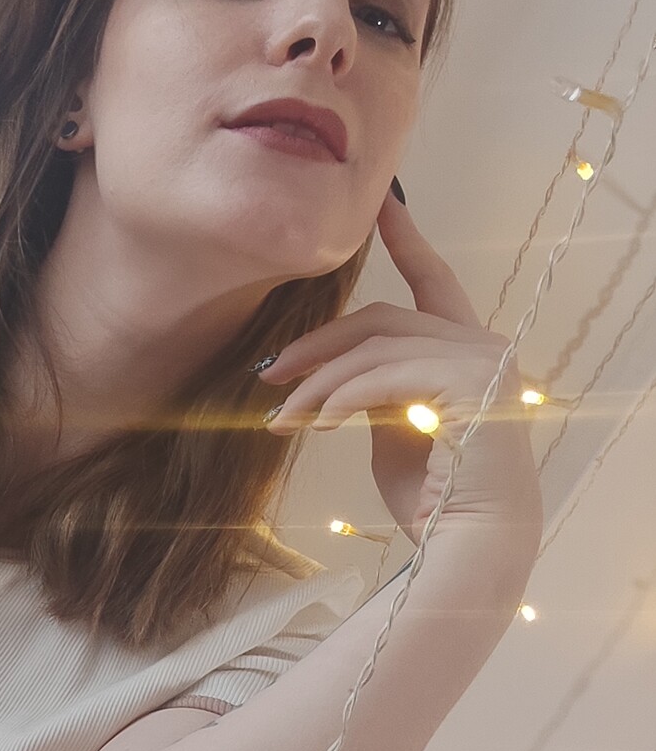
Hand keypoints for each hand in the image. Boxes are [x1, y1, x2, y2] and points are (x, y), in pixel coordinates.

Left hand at [257, 187, 543, 551]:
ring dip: (318, 383)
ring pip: (376, 349)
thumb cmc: (432, 500)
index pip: (433, 283)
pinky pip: (385, 376)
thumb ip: (376, 387)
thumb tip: (331, 372)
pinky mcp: (472, 385)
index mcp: (469, 351)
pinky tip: (315, 424)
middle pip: (383, 319)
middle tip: (268, 374)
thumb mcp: (393, 430)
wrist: (467, 545)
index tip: (381, 205)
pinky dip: (342, 398)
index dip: (407, 239)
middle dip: (319, 344)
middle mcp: (484, 346)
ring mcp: (483, 362)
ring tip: (281, 418)